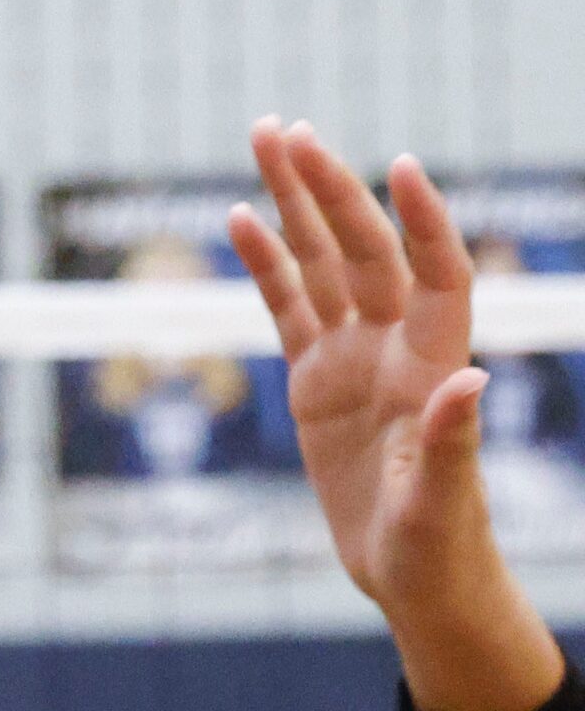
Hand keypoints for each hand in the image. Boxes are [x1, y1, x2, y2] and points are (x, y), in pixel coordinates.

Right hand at [230, 122, 564, 710]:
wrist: (416, 580)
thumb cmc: (441, 549)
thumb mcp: (444, 505)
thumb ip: (454, 440)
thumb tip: (470, 378)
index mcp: (434, 367)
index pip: (434, 274)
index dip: (421, 221)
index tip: (398, 165)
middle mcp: (397, 348)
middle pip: (364, 250)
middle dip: (328, 189)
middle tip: (287, 130)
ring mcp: (354, 359)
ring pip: (323, 263)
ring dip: (296, 203)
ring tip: (267, 137)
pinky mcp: (316, 380)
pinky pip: (287, 308)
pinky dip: (265, 262)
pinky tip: (240, 216)